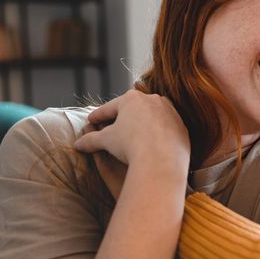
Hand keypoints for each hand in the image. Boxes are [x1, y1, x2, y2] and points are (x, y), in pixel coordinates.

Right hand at [74, 90, 190, 178]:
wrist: (162, 159)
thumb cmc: (131, 145)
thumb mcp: (106, 141)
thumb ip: (91, 140)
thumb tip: (77, 145)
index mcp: (132, 99)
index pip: (110, 108)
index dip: (98, 115)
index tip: (91, 120)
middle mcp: (153, 100)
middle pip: (133, 109)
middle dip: (122, 117)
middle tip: (112, 125)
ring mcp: (170, 111)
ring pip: (152, 117)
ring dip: (142, 124)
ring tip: (133, 134)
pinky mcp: (182, 126)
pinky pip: (166, 128)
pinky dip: (158, 134)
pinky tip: (152, 143)